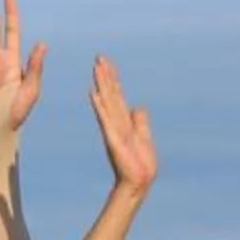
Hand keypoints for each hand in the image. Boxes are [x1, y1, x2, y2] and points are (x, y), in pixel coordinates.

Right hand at [90, 56, 155, 192]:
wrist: (139, 181)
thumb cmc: (141, 164)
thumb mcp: (144, 137)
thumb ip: (140, 122)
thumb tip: (138, 107)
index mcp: (124, 122)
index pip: (117, 95)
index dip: (113, 78)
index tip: (107, 62)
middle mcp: (116, 122)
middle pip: (110, 94)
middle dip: (105, 75)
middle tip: (99, 57)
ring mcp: (113, 129)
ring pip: (107, 101)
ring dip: (102, 84)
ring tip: (96, 68)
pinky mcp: (113, 139)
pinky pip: (105, 119)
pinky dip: (100, 106)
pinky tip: (94, 93)